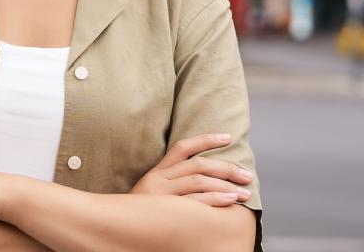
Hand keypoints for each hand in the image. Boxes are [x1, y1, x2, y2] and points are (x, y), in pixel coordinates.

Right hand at [129, 132, 253, 206]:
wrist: (116, 226)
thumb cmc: (140, 213)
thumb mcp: (152, 192)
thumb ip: (171, 181)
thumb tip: (204, 176)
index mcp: (157, 171)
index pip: (183, 147)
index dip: (206, 139)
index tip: (228, 137)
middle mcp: (159, 178)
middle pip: (197, 164)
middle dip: (226, 168)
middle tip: (246, 175)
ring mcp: (161, 194)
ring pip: (198, 181)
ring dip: (225, 185)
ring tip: (244, 192)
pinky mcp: (165, 209)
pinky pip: (195, 202)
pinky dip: (215, 199)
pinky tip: (230, 200)